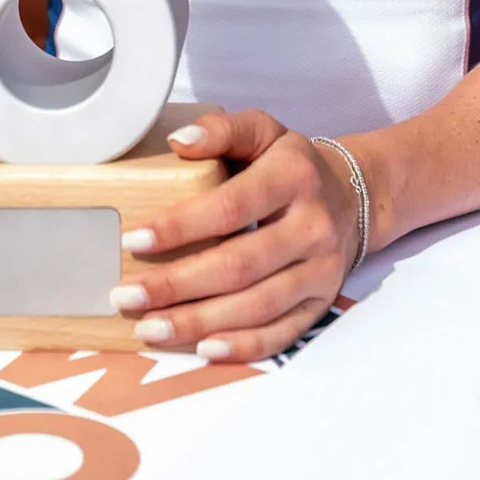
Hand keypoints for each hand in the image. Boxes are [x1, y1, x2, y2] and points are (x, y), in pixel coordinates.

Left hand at [110, 109, 362, 362]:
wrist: (353, 196)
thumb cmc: (290, 164)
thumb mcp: (263, 130)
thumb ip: (222, 129)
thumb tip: (178, 141)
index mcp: (292, 177)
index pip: (230, 207)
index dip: (180, 227)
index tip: (133, 241)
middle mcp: (312, 226)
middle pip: (239, 265)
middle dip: (177, 285)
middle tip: (126, 295)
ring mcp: (321, 270)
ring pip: (257, 306)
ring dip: (199, 323)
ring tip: (149, 327)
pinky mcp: (323, 303)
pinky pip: (282, 334)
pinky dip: (241, 346)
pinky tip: (202, 349)